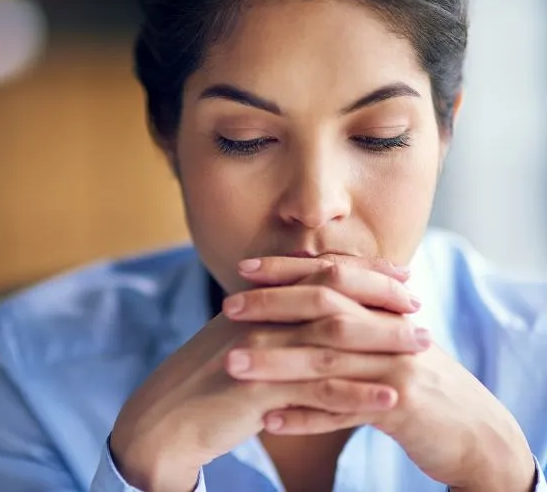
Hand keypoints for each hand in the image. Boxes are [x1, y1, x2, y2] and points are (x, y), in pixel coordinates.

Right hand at [110, 256, 420, 491]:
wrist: (166, 419)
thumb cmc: (207, 384)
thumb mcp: (239, 340)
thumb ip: (272, 321)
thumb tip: (307, 311)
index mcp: (258, 303)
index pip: (318, 275)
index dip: (363, 271)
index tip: (400, 273)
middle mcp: (260, 318)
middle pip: (332, 298)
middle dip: (380, 298)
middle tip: (418, 305)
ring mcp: (260, 351)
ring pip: (333, 340)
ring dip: (382, 342)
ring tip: (423, 347)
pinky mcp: (260, 389)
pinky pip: (319, 390)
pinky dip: (358, 393)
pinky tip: (391, 398)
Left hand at [232, 257, 534, 491]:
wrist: (473, 432)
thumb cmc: (415, 383)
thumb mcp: (387, 342)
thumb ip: (352, 318)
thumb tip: (304, 296)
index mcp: (385, 308)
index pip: (332, 274)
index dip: (288, 269)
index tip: (244, 269)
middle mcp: (391, 328)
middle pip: (326, 307)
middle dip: (273, 304)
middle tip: (227, 306)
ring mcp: (398, 365)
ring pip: (328, 359)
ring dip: (276, 362)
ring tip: (232, 364)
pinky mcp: (404, 406)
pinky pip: (346, 410)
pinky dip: (306, 416)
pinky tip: (269, 421)